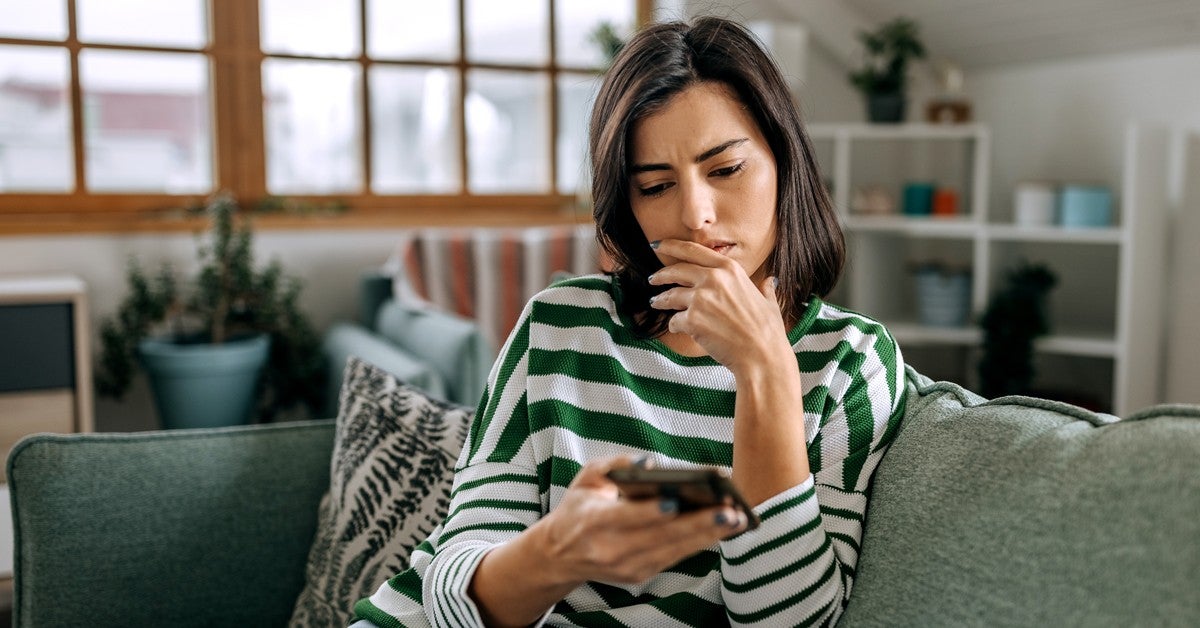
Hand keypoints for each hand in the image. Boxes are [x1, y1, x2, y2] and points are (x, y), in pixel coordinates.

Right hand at [532, 456, 747, 585]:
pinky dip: (699, 544)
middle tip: (730, 511)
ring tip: (737, 519)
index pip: (627, 518)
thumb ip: (617, 464)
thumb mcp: (588, 477)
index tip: (676, 501)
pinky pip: (674, 558)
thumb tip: (651, 462)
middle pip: (661, 537)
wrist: (560, 554)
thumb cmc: (580, 506)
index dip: (652, 512)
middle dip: (698, 525)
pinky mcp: (639, 576)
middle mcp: (611, 550)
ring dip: (708, 536)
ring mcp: (626, 567)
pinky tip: (721, 530)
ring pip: (674, 551)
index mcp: (593, 522)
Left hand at [647, 238, 790, 372]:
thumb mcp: (768, 302)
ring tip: (655, 302)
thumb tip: (770, 281)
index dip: (672, 246)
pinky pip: (674, 320)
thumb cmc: (768, 331)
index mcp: (730, 269)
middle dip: (661, 274)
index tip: (658, 245)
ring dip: (660, 300)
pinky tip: (677, 328)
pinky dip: (674, 325)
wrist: (762, 355)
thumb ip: (764, 288)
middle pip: (676, 270)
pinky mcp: (692, 319)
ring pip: (670, 295)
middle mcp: (714, 279)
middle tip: (653, 278)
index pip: (693, 250)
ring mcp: (701, 298)